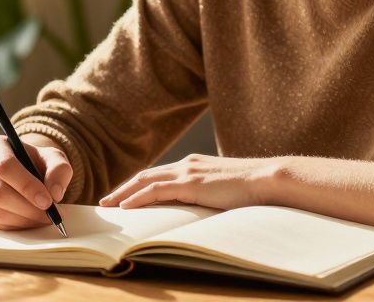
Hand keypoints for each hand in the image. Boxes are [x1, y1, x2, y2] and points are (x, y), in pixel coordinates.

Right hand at [0, 134, 72, 230]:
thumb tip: (55, 193)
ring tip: (44, 218)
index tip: (47, 202)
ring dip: (24, 219)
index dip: (27, 186)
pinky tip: (30, 220)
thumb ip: (59, 170)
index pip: (5, 166)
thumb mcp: (53, 158)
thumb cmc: (37, 162)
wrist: (25, 171)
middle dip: (27, 208)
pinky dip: (15, 226)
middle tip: (50, 216)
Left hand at [99, 154, 279, 209]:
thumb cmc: (252, 189)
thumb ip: (209, 194)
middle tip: (106, 201)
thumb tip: (200, 209)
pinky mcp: (190, 183)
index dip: (138, 185)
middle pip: (146, 175)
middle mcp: (187, 164)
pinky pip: (155, 191)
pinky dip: (137, 198)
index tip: (123, 196)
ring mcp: (188, 172)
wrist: (267, 179)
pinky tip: (125, 207)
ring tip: (107, 205)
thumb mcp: (224, 190)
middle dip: (124, 188)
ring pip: (145, 181)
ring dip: (123, 194)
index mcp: (194, 165)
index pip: (158, 174)